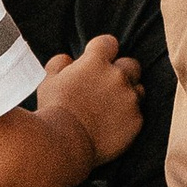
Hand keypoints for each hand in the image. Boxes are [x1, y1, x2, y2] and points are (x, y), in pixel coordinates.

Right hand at [37, 33, 144, 172]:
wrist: (64, 143)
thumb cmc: (53, 110)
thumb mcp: (48, 81)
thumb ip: (59, 64)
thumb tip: (68, 59)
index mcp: (96, 62)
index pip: (109, 43)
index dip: (102, 51)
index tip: (96, 60)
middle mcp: (117, 76)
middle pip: (131, 64)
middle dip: (121, 72)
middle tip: (106, 86)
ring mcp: (130, 98)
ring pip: (138, 90)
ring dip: (127, 95)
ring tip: (109, 109)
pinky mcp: (136, 120)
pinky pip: (137, 114)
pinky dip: (127, 118)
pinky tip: (112, 126)